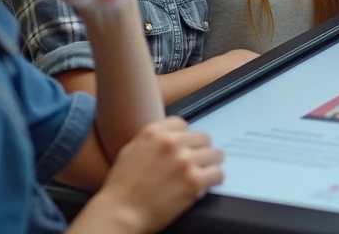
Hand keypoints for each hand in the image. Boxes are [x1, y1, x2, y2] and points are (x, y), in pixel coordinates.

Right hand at [91, 117, 223, 232]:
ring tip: (206, 172)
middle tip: (198, 161)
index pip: (182, 124)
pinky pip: (218, 174)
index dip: (184, 137)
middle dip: (200, 150)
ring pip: (215, 154)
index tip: (185, 146)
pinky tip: (208, 184)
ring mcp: (184, 161)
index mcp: (153, 132)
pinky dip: (215, 179)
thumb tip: (169, 138)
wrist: (120, 214)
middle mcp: (171, 143)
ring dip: (211, 164)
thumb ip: (151, 140)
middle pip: (202, 138)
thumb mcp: (130, 151)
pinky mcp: (194, 182)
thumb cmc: (121, 187)